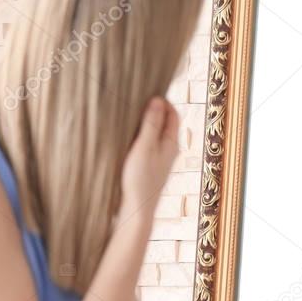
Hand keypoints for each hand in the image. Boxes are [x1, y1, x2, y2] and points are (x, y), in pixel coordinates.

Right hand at [119, 96, 179, 230]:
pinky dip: (141, 135)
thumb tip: (157, 100)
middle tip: (137, 100)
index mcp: (171, 143)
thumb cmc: (140, 178)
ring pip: (156, 133)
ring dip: (146, 122)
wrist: (136, 208)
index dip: (162, 100)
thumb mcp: (144, 147)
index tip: (146, 91)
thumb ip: (151, 124)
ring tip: (131, 114)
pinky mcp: (150, 166)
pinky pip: (149, 144)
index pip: (173, 113)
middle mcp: (169, 150)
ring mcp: (160, 159)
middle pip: (166, 122)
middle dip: (154, 109)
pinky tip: (128, 136)